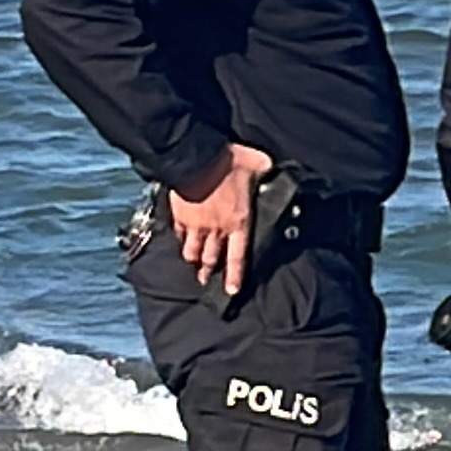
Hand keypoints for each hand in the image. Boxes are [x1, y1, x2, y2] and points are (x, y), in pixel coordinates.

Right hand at [169, 143, 275, 295]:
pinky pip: (178, 235)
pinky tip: (180, 244)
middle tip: (206, 282)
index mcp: (239, 222)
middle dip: (209, 272)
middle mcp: (217, 229)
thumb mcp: (257, 163)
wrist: (197, 158)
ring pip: (192, 251)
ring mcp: (196, 225)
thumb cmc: (229, 162)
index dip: (234, 276)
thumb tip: (272, 167)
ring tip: (193, 266)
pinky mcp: (179, 216)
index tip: (231, 291)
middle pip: (211, 258)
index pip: (237, 257)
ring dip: (193, 260)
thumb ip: (265, 169)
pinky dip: (180, 242)